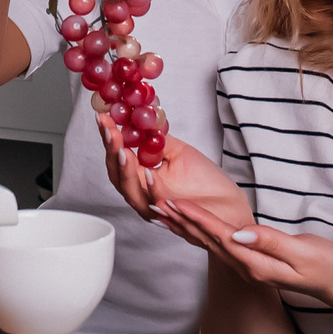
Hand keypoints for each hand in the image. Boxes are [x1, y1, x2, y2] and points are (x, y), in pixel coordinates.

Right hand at [98, 118, 248, 228]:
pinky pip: (156, 200)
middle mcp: (143, 194)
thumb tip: (141, 120)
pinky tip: (147, 172)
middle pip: (117, 174)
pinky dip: (151, 186)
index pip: (119, 157)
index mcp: (142, 179)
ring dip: (124, 169)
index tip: (103, 118)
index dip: (110, 139)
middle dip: (112, 151)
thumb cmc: (207, 184)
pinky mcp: (170, 215)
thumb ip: (157, 141)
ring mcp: (154, 207)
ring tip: (121, 149)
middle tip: (109, 130)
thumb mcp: (179, 153)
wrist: (230, 207)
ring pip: (131, 190)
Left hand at [153, 195, 332, 311]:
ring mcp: (250, 265)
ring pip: (211, 243)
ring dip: (187, 227)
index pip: (220, 236)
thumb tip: (240, 233)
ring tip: (165, 213)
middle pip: (208, 240)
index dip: (197, 218)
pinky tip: (194, 226)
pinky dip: (202, 232)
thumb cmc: (327, 267)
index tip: (176, 202)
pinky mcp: (255, 260)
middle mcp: (247, 266)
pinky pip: (221, 245)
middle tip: (157, 203)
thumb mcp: (303, 253)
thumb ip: (271, 242)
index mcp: (256, 263)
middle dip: (182, 221)